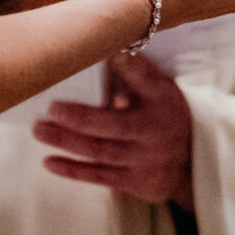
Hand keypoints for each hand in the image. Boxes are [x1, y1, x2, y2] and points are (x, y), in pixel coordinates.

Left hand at [34, 51, 194, 209]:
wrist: (194, 158)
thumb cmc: (168, 113)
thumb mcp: (162, 89)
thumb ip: (138, 73)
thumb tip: (111, 51)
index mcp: (159, 105)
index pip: (143, 82)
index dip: (125, 70)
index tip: (100, 60)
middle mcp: (152, 135)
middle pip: (111, 127)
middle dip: (77, 119)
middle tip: (49, 109)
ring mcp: (143, 162)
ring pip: (100, 153)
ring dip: (66, 142)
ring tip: (40, 131)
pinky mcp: (135, 183)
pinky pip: (100, 177)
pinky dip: (73, 170)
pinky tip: (49, 161)